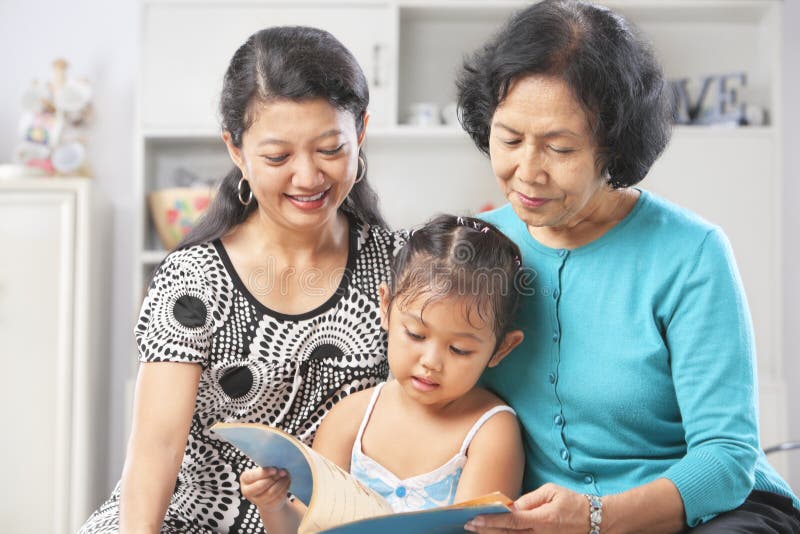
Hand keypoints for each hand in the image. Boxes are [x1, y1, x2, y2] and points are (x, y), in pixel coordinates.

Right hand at [240, 467, 291, 512]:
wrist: (269, 493)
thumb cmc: (266, 476)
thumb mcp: (265, 471)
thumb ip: (270, 469)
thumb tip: (281, 469)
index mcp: (245, 479)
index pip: (252, 476)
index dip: (264, 473)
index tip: (275, 470)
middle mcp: (248, 491)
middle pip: (261, 485)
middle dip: (274, 478)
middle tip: (283, 472)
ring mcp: (257, 501)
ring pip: (271, 492)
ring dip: (281, 483)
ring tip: (286, 476)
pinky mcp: (267, 506)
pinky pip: (277, 498)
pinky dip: (284, 489)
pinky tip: (287, 482)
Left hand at [465, 483, 589, 533]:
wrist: (595, 520)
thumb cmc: (572, 502)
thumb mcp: (551, 492)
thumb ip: (529, 499)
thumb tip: (511, 506)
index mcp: (542, 520)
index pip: (511, 521)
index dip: (491, 521)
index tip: (474, 519)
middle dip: (486, 530)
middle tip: (468, 526)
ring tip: (477, 530)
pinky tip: (496, 533)